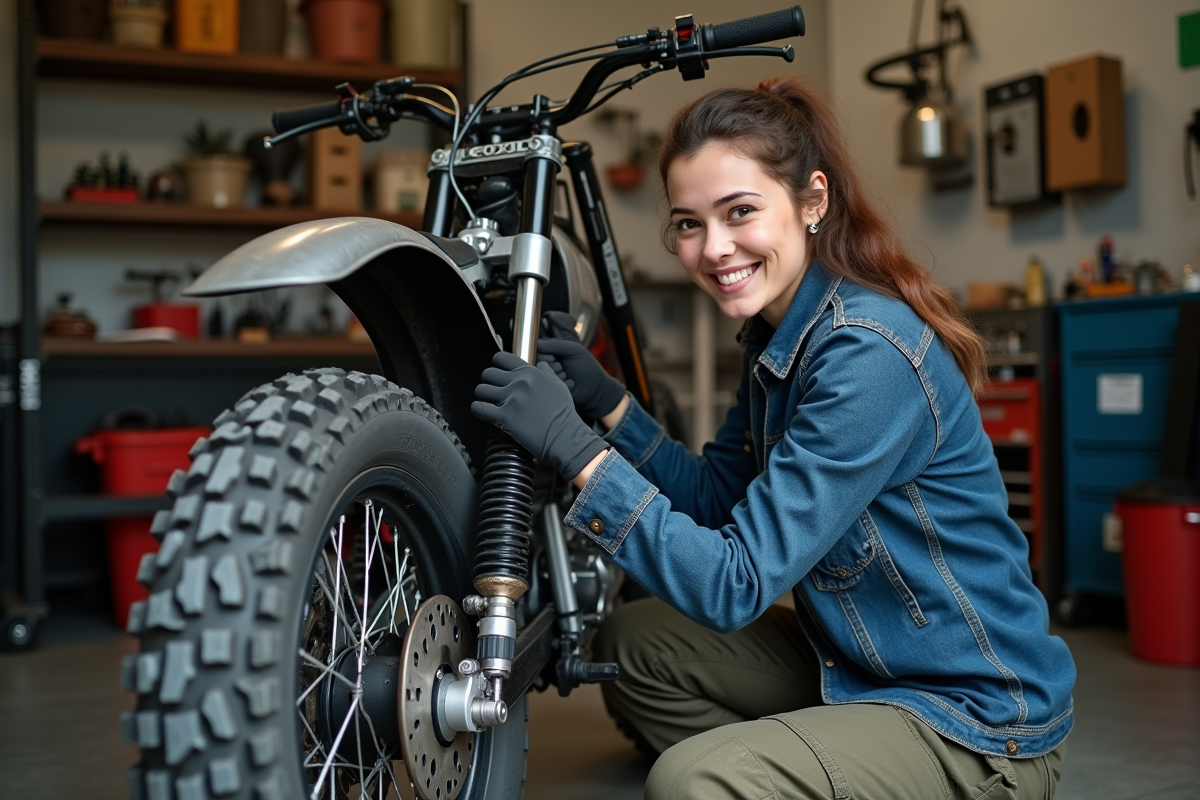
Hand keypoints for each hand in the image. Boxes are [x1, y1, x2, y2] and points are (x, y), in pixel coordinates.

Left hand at [472, 351, 608, 480]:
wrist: (565, 437)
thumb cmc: (564, 415)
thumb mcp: (560, 387)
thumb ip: (547, 373)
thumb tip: (541, 364)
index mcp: (531, 373)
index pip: (501, 358)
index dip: (496, 365)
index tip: (497, 374)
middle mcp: (519, 383)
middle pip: (488, 374)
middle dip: (488, 382)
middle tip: (492, 391)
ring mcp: (511, 399)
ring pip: (481, 389)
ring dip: (482, 396)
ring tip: (487, 402)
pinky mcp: (504, 417)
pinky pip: (479, 408)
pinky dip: (477, 409)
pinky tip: (482, 412)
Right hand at [536, 337, 626, 419]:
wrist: (596, 388)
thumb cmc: (587, 366)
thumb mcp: (574, 350)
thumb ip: (556, 345)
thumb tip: (537, 343)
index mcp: (552, 352)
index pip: (537, 349)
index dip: (544, 354)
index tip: (554, 357)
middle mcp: (548, 364)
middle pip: (537, 362)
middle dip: (552, 365)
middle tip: (562, 367)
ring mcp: (549, 377)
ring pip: (542, 374)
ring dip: (558, 375)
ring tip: (568, 375)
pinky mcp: (552, 389)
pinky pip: (549, 386)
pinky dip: (562, 384)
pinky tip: (570, 384)